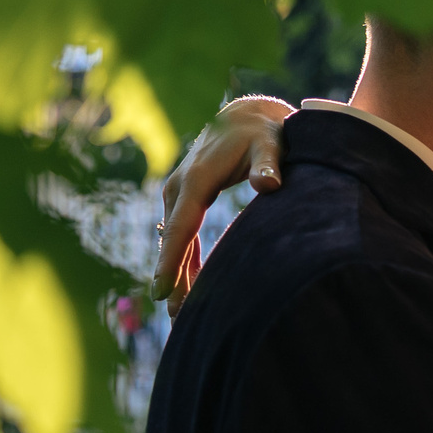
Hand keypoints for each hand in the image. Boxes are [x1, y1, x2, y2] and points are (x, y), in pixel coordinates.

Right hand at [157, 95, 295, 311]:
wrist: (245, 115)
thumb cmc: (262, 132)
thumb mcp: (270, 144)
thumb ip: (269, 165)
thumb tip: (269, 185)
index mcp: (196, 178)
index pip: (180, 227)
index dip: (170, 260)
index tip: (162, 290)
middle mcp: (179, 187)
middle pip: (174, 241)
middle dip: (172, 277)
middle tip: (175, 316)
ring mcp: (179, 193)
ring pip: (174, 241)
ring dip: (176, 274)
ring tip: (178, 314)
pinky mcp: (185, 199)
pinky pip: (180, 235)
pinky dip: (181, 260)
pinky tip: (186, 288)